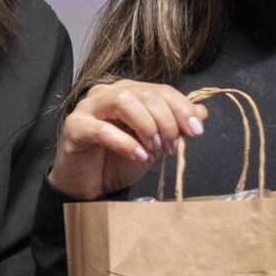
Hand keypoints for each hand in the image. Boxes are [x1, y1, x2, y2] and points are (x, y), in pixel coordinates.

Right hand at [48, 79, 205, 199]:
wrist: (89, 185)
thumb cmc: (117, 161)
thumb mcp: (154, 144)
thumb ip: (175, 126)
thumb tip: (201, 112)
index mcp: (128, 92)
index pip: (160, 90)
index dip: (182, 107)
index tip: (196, 130)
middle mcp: (107, 93)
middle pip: (144, 93)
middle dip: (166, 120)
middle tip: (172, 146)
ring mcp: (88, 108)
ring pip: (123, 101)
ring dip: (146, 125)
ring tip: (154, 148)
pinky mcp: (74, 127)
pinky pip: (102, 129)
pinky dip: (125, 142)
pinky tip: (138, 156)